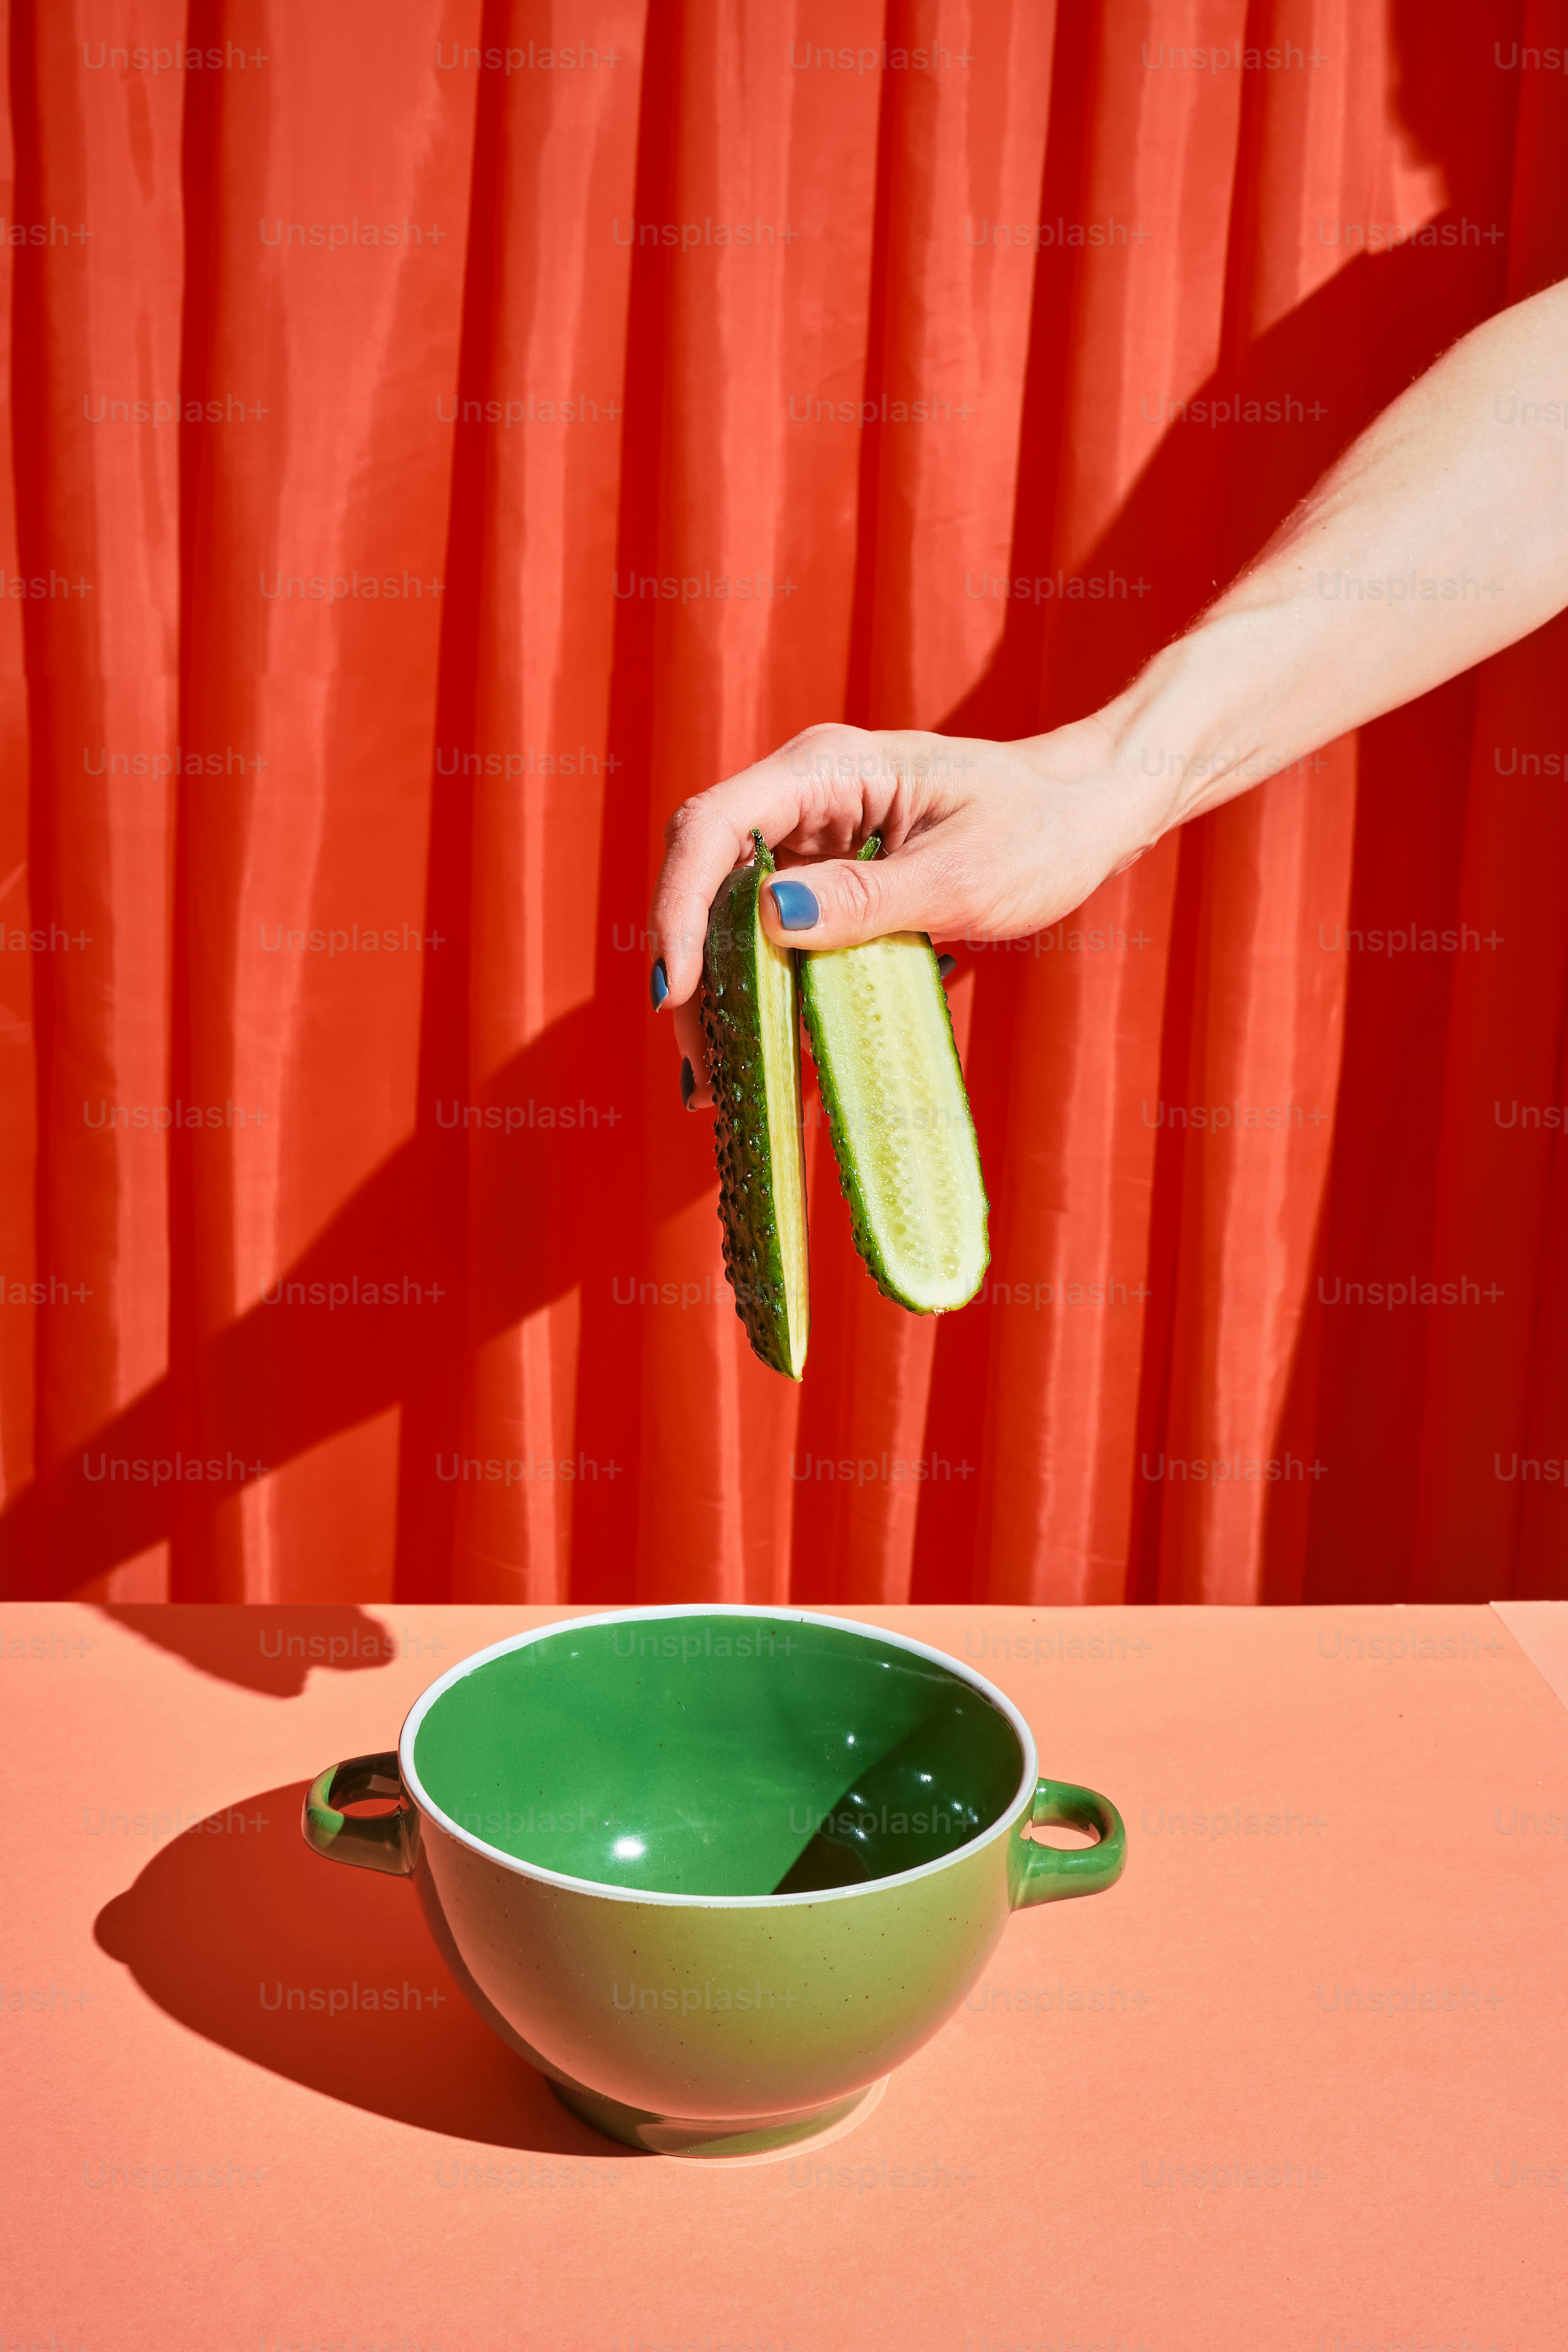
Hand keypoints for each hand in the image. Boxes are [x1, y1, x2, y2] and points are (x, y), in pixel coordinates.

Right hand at [648, 718, 1169, 1107]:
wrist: (1086, 813)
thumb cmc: (1041, 829)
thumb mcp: (965, 875)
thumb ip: (869, 897)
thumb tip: (773, 917)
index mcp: (826, 768)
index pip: (714, 827)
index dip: (679, 908)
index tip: (676, 992)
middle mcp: (803, 797)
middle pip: (707, 880)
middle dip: (693, 973)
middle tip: (699, 1069)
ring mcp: (811, 839)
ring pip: (729, 918)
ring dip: (720, 996)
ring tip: (716, 1083)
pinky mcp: (827, 881)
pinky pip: (774, 940)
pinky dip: (765, 998)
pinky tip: (766, 1060)